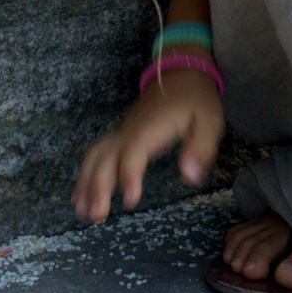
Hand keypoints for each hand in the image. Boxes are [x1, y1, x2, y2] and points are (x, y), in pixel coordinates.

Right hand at [71, 67, 224, 221]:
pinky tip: (81, 198)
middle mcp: (130, 131)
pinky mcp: (120, 137)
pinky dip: (86, 177)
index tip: (131, 201)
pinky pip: (96, 156)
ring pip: (95, 156)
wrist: (181, 75)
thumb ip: (201, 149)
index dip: (129, 175)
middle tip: (97, 217)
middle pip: (105, 157)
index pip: (134, 152)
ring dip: (86, 184)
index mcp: (152, 127)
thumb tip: (190, 177)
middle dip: (98, 187)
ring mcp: (122, 133)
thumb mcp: (210, 121)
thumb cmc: (196, 101)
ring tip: (83, 213)